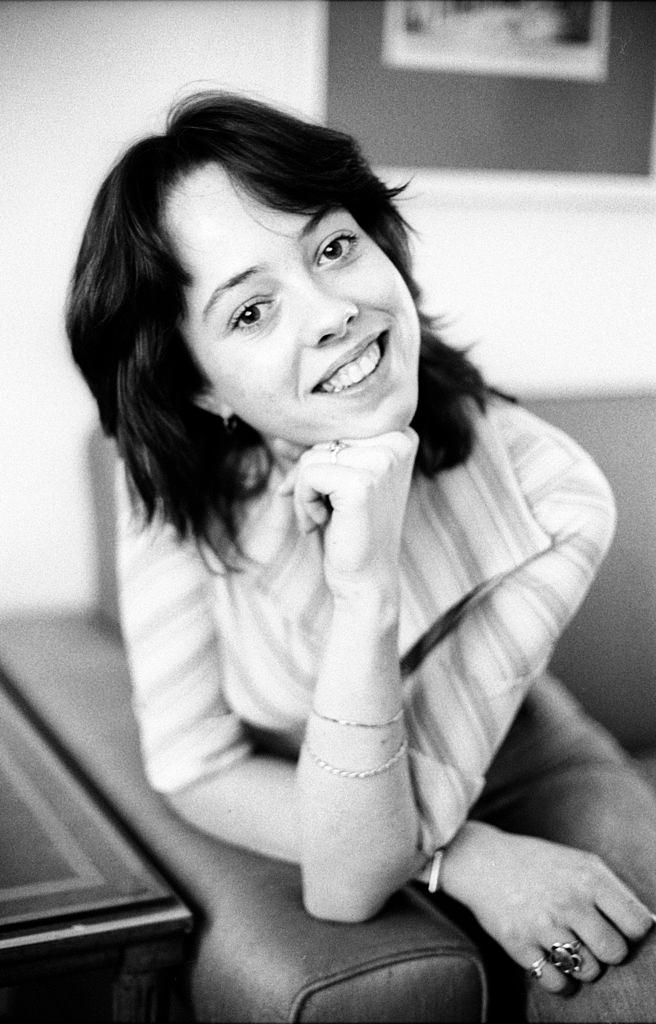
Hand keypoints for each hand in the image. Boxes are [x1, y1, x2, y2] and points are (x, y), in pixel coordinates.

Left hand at [277, 429, 417, 596]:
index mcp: (399, 435)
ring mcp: (382, 462)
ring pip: (311, 456)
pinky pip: (308, 474)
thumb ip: (313, 452)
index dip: (318, 457)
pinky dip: (304, 501)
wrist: (366, 580)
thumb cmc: (349, 529)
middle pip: (323, 438)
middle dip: (308, 477)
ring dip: (304, 492)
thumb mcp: (333, 480)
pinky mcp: (361, 483)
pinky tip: (322, 523)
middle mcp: (397, 442)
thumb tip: (279, 436)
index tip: (325, 492)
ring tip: (323, 518)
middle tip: (322, 512)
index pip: (335, 427)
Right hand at [441, 822, 654, 993]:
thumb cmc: (538, 863)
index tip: (621, 930)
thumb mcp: (580, 862)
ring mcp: (542, 924)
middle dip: (608, 952)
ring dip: (583, 965)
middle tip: (592, 939)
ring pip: (588, 971)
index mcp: (589, 877)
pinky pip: (557, 983)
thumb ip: (614, 892)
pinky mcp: (519, 944)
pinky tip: (552, 958)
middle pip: (615, 952)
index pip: (638, 924)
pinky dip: (560, 980)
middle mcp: (568, 900)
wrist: (482, 860)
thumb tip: (648, 925)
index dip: (634, 934)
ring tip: (568, 945)